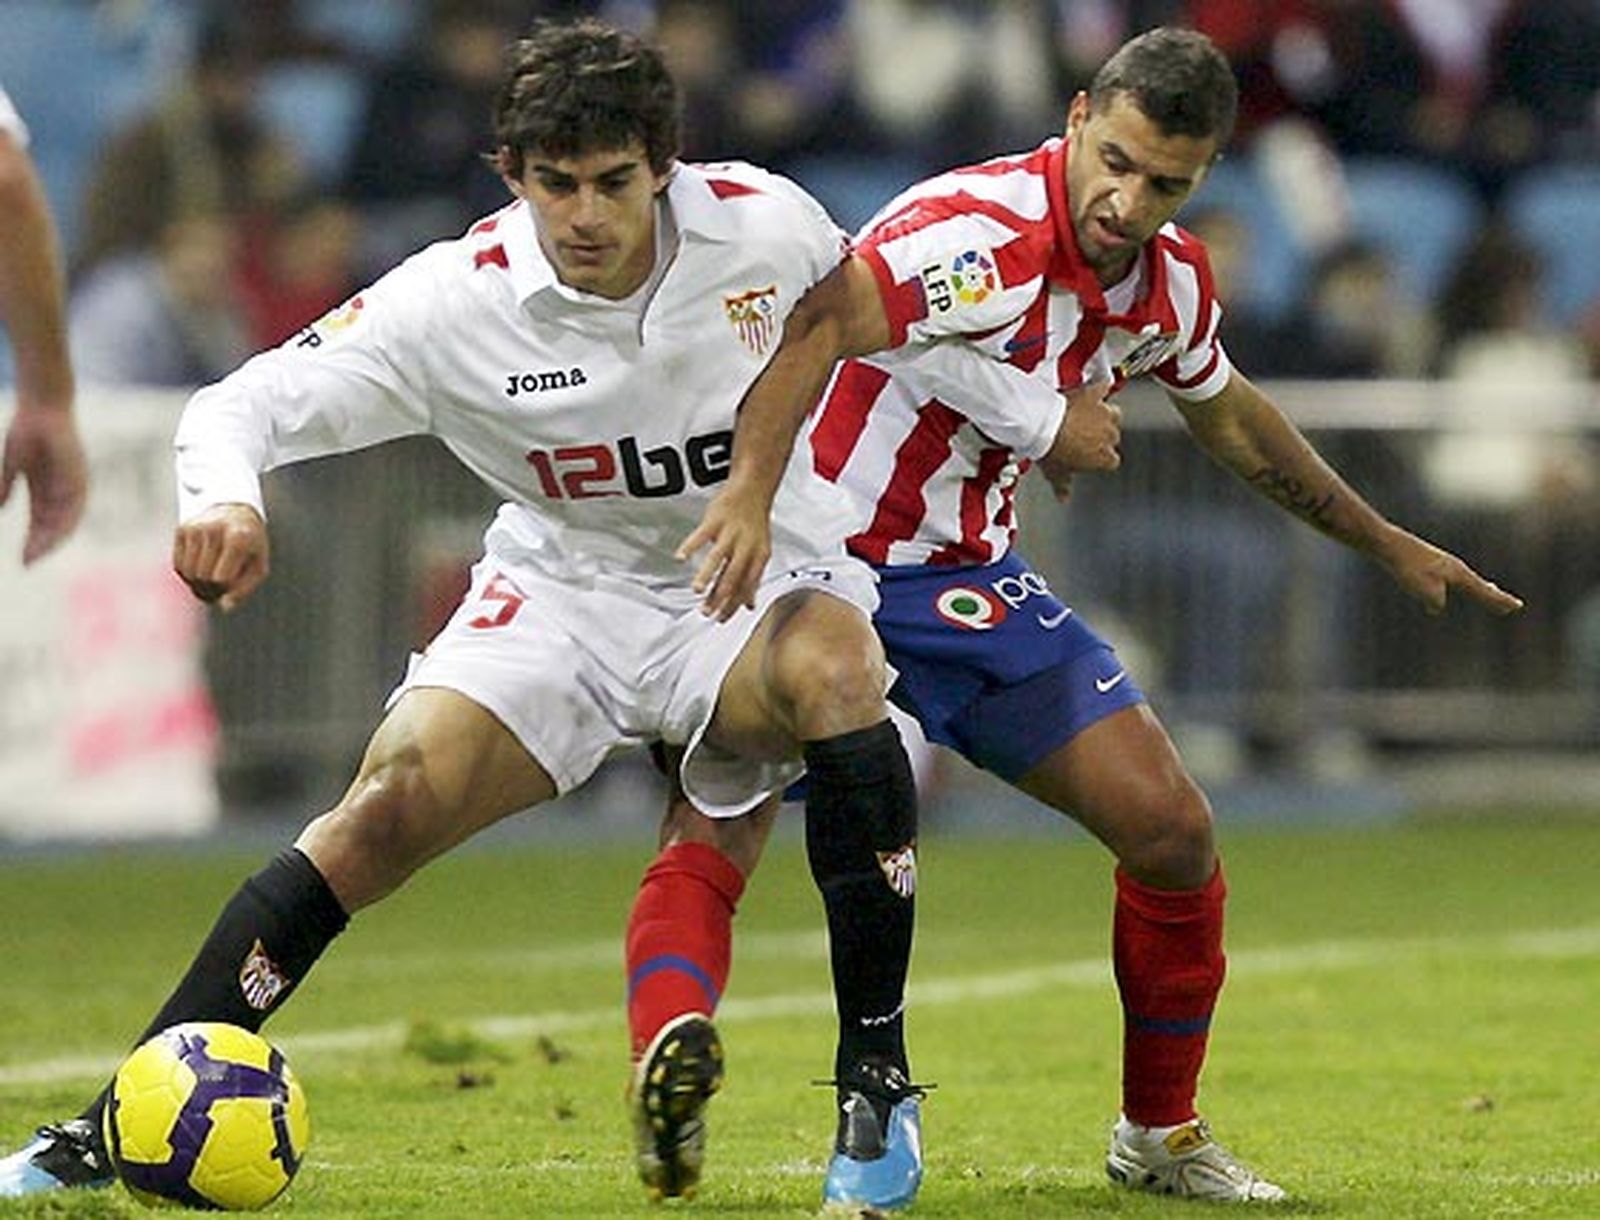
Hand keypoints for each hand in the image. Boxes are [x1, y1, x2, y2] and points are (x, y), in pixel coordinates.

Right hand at [0, 406, 86, 564]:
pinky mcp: (78, 478)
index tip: (23, 558)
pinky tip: (49, 535)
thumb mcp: (13, 465)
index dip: (34, 540)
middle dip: (41, 545)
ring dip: (51, 540)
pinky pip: (72, 507)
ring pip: (65, 522)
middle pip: (55, 526)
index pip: (43, 522)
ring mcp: (73, 485)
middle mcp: (64, 491)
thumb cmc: (27, 432)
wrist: (42, 408)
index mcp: (48, 490)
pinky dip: (62, 523)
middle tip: (28, 562)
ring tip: (36, 555)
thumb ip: (7, 486)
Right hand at [171, 503, 269, 611]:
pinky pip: (179, 565)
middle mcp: (213, 530)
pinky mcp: (182, 529)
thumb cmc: (250, 543)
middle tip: (222, 584)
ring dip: (199, 583)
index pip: (221, 578)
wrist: (235, 509)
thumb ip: (245, 588)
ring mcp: (195, 528)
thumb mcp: (258, 564)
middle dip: (212, 587)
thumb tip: (225, 607)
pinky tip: (201, 569)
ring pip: (189, 573)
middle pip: (203, 577)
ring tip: (212, 578)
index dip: (226, 588)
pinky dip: (189, 574)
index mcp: (238, 537)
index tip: (233, 584)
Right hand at [676, 482, 771, 620]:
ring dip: (707, 575)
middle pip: (732, 576)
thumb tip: (749, 606)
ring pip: (718, 557)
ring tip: (697, 590)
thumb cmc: (754, 524)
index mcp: (758, 557)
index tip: (721, 619)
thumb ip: (753, 580)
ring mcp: (731, 532)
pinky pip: (701, 535)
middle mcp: (746, 546)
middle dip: (719, 597)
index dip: (734, 605)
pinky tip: (680, 558)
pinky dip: (690, 546)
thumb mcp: (760, 552)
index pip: (746, 586)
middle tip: (706, 613)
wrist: (753, 489)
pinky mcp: (716, 519)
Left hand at [1037, 381, 1121, 500]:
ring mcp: (1103, 413)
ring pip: (1113, 414)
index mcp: (1103, 457)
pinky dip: (1099, 388)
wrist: (1041, 424)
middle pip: (1113, 436)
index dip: (1100, 457)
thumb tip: (1063, 497)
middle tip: (1082, 436)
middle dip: (1100, 436)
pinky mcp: (1094, 394)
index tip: (1090, 456)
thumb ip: (1063, 486)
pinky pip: (1103, 387)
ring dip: (1103, 415)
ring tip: (1088, 416)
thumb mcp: (1055, 473)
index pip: (1111, 460)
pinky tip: (1093, 389)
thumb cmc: (1050, 449)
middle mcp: (1109, 435)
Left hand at [1376, 527, 1523, 615]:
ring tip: (1491, 590)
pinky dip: (1459, 583)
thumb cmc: (1408, 567)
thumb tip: (1435, 606)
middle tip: (1511, 604)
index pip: (1483, 591)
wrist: (1388, 545)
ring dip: (1480, 588)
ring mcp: (1441, 564)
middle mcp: (1453, 567)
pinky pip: (1450, 577)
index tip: (1517, 606)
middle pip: (1479, 585)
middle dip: (1494, 596)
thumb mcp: (1426, 591)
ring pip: (1465, 579)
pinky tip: (1448, 587)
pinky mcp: (1427, 563)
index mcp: (1458, 573)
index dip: (1499, 601)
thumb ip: (1436, 602)